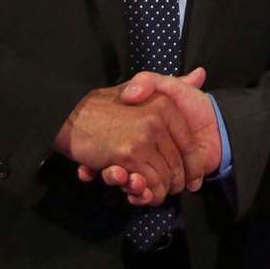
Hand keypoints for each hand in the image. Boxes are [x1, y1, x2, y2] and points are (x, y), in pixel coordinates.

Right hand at [55, 83, 190, 205]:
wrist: (69, 113)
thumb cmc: (104, 103)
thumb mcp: (140, 86)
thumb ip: (169, 84)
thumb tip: (200, 74)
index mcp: (165, 105)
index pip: (188, 142)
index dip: (193, 164)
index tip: (192, 178)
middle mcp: (157, 121)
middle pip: (178, 163)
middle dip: (176, 182)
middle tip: (172, 191)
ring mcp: (143, 139)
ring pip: (163, 176)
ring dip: (160, 190)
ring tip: (154, 194)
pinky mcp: (127, 156)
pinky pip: (147, 182)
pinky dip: (145, 193)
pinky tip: (140, 192)